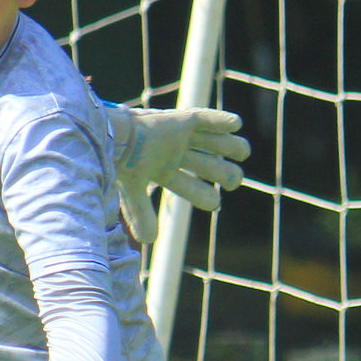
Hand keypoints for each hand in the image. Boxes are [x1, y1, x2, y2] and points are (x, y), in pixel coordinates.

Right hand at [108, 106, 249, 244]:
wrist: (117, 133)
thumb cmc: (123, 161)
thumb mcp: (133, 190)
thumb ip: (141, 213)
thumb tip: (149, 241)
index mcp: (163, 172)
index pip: (191, 188)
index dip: (206, 197)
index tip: (214, 202)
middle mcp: (175, 155)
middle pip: (210, 166)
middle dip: (226, 174)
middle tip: (234, 180)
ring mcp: (180, 137)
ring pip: (214, 142)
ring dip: (233, 146)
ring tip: (244, 152)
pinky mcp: (182, 119)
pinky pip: (207, 119)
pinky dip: (223, 121)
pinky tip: (236, 124)